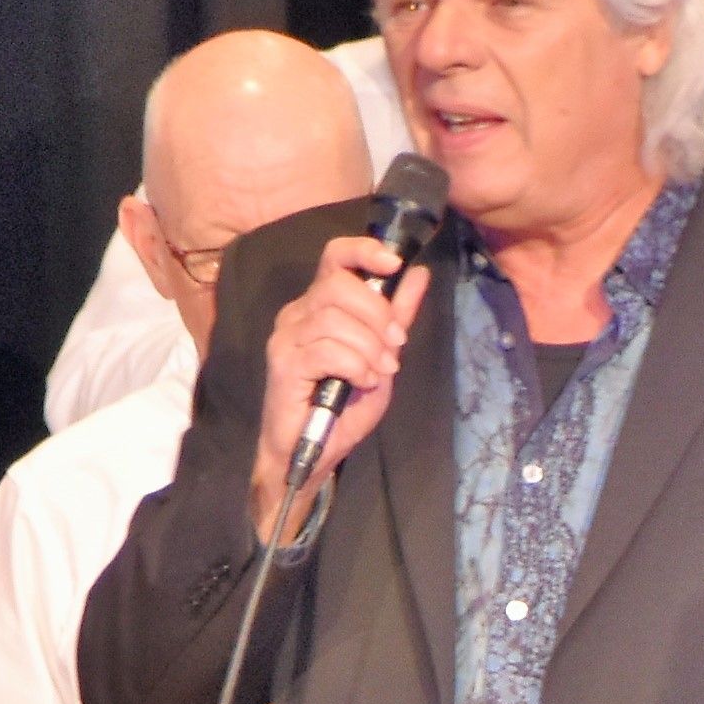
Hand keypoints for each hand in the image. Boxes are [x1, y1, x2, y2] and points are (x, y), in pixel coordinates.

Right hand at [252, 232, 429, 535]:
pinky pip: (327, 350)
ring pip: (334, 319)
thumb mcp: (382, 356)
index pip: (335, 256)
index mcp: (319, 304)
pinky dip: (354, 366)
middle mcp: (298, 312)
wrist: (310, 452)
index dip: (364, 251)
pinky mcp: (284, 363)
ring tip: (378, 373)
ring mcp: (287, 336)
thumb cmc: (342, 407)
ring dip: (369, 347)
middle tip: (394, 348)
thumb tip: (419, 272)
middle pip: (340, 285)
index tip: (394, 265)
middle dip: (378, 315)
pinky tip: (361, 383)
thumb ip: (398, 316)